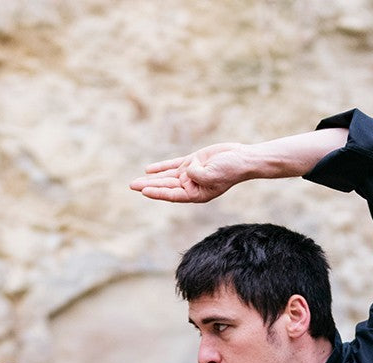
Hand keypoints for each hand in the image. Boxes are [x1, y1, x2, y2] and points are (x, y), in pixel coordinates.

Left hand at [130, 142, 253, 203]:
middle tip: (132, 186)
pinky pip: (173, 165)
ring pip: (167, 177)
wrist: (241, 158)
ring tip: (136, 182)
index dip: (158, 192)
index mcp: (197, 193)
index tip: (143, 191)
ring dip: (152, 179)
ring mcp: (191, 174)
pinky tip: (148, 170)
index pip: (173, 194)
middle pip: (166, 186)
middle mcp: (191, 186)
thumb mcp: (213, 173)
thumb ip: (198, 174)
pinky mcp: (192, 162)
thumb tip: (186, 170)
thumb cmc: (230, 169)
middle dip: (149, 186)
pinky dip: (161, 167)